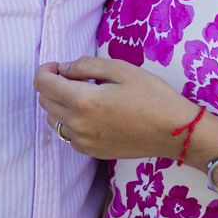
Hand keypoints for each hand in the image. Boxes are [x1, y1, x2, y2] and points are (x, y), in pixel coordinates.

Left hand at [34, 57, 202, 160]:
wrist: (174, 131)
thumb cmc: (152, 95)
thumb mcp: (121, 69)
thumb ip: (86, 65)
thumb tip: (64, 68)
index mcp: (83, 101)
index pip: (43, 84)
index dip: (45, 69)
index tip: (58, 65)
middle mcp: (77, 125)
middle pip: (44, 102)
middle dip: (51, 85)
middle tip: (73, 76)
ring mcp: (83, 142)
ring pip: (53, 121)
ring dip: (59, 104)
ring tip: (83, 94)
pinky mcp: (92, 152)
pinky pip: (68, 135)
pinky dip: (71, 122)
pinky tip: (92, 114)